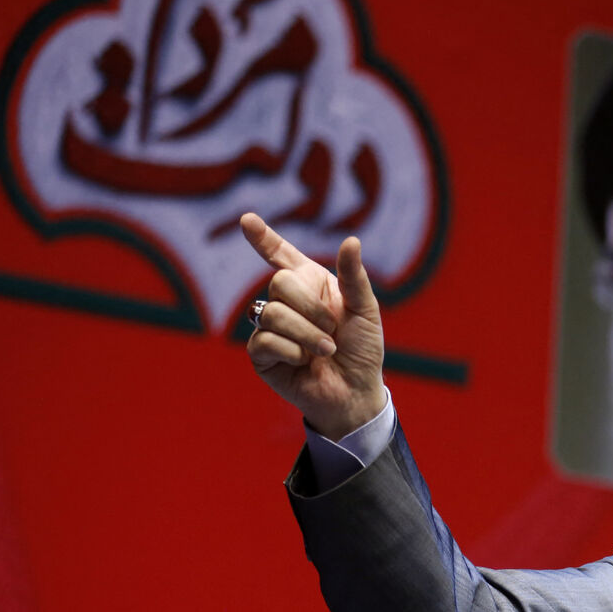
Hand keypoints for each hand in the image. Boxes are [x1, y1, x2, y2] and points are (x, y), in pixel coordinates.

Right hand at [242, 213, 386, 438]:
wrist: (356, 391)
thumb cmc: (362, 349)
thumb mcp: (365, 310)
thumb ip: (354, 276)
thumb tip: (351, 240)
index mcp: (310, 284)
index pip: (281, 255)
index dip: (264, 238)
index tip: (247, 220)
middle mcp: (287, 302)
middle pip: (278, 283)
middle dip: (311, 308)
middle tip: (332, 329)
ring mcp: (270, 327)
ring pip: (271, 312)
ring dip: (306, 334)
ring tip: (325, 350)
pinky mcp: (261, 355)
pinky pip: (264, 340)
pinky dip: (293, 352)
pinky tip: (304, 363)